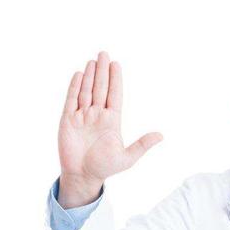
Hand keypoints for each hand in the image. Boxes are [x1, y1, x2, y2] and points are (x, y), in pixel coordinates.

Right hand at [57, 51, 162, 206]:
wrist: (83, 176)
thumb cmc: (105, 167)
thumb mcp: (127, 157)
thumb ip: (142, 145)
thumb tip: (161, 136)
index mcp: (112, 121)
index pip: (114, 95)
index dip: (115, 80)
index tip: (116, 64)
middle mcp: (97, 115)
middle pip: (100, 88)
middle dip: (102, 71)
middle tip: (104, 53)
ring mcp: (82, 116)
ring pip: (86, 91)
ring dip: (88, 76)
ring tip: (93, 61)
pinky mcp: (67, 120)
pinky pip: (71, 100)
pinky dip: (74, 87)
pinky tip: (78, 74)